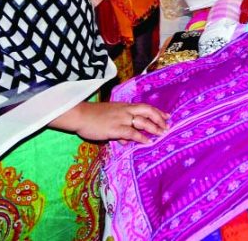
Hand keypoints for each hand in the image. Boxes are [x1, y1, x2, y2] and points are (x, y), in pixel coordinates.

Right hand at [53, 101, 170, 144]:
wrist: (79, 115)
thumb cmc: (92, 117)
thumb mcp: (108, 120)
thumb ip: (119, 131)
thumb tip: (125, 141)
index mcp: (124, 106)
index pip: (145, 107)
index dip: (157, 111)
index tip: (167, 116)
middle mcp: (125, 110)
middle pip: (148, 111)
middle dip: (159, 118)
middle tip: (167, 125)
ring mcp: (121, 118)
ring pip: (142, 121)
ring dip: (154, 127)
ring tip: (161, 133)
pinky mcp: (115, 128)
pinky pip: (131, 132)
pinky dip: (141, 137)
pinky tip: (147, 142)